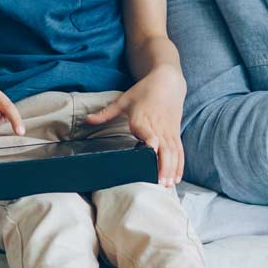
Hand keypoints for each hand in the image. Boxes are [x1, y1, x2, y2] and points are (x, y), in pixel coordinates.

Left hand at [84, 68, 186, 186]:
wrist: (167, 81)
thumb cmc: (144, 91)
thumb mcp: (123, 100)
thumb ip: (106, 113)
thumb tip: (87, 120)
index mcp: (143, 119)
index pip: (150, 134)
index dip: (152, 144)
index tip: (152, 153)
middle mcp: (158, 127)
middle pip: (164, 149)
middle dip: (163, 167)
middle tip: (158, 183)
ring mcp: (169, 131)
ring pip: (173, 153)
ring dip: (171, 169)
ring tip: (167, 185)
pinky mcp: (175, 133)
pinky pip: (179, 151)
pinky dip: (179, 165)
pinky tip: (176, 178)